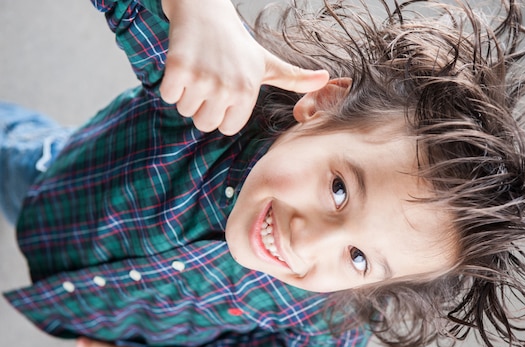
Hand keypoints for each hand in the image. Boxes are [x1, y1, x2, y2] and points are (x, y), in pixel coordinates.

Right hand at [160, 0, 328, 134]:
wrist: (206, 11)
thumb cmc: (238, 44)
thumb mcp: (268, 62)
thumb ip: (295, 78)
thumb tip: (326, 80)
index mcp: (247, 92)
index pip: (225, 128)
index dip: (222, 113)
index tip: (224, 93)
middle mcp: (226, 87)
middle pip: (204, 124)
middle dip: (203, 107)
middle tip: (209, 82)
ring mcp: (201, 78)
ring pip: (185, 111)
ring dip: (187, 95)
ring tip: (198, 71)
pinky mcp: (177, 68)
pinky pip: (168, 96)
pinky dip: (170, 85)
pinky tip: (184, 67)